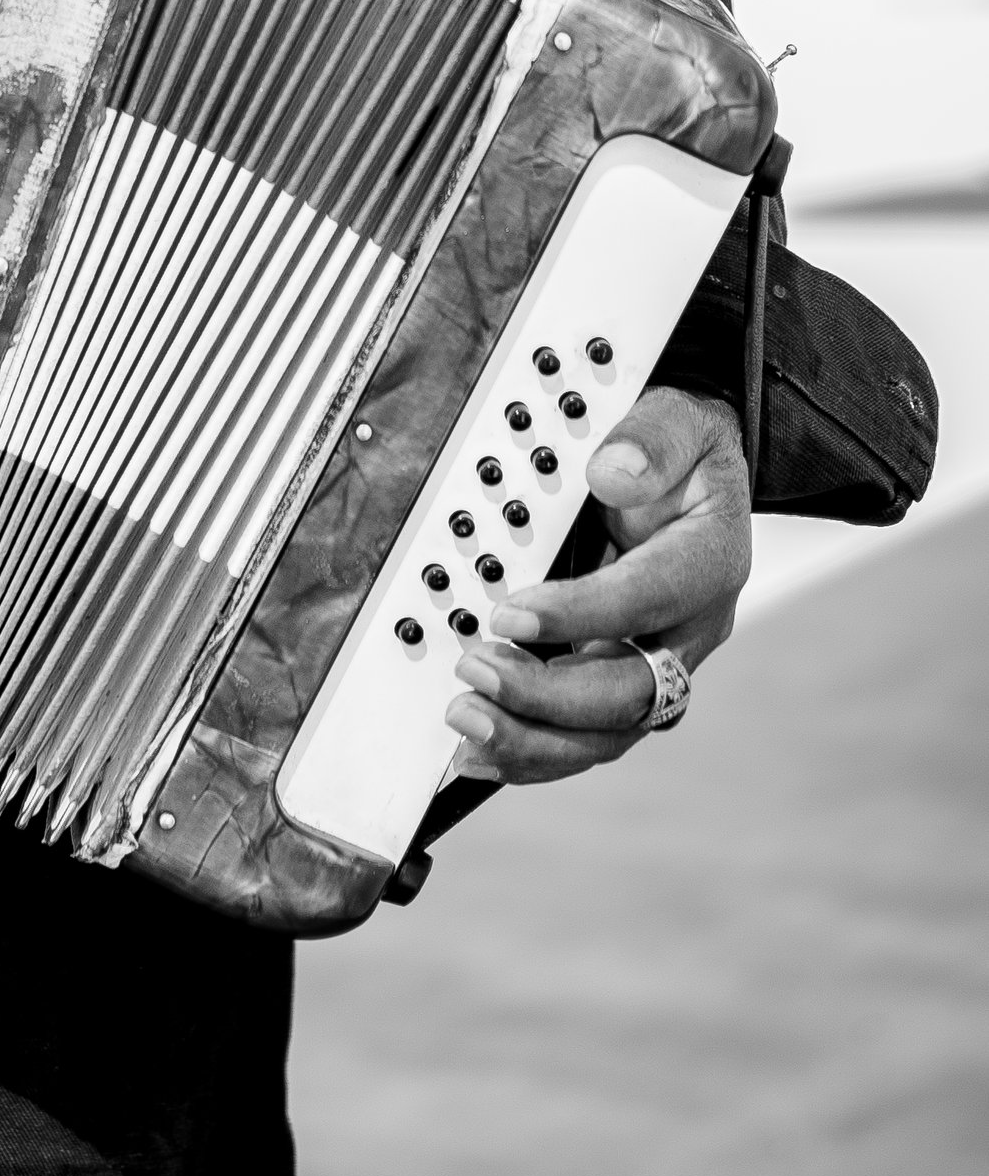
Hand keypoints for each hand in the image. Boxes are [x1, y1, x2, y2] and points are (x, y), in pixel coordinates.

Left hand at [443, 386, 749, 783]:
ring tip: (466, 721)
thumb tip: (612, 473)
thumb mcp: (677, 419)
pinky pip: (585, 733)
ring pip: (608, 730)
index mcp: (710, 563)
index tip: (507, 613)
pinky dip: (532, 751)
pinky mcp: (623, 678)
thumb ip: (650, 440)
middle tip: (474, 670)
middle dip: (548, 695)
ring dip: (535, 738)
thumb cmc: (678, 448)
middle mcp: (691, 629)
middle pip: (631, 691)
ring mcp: (659, 664)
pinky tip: (477, 755)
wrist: (688, 472)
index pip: (648, 601)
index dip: (580, 614)